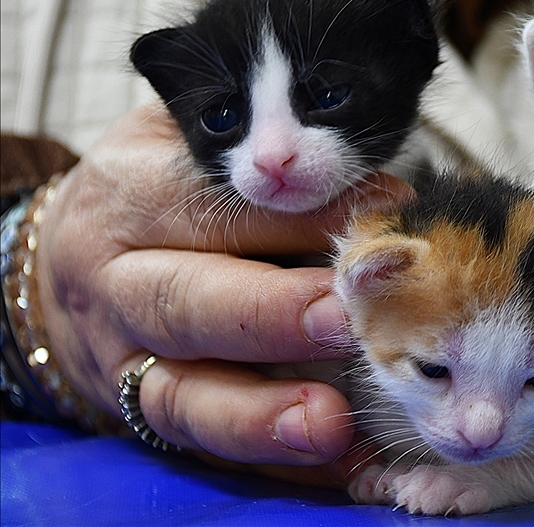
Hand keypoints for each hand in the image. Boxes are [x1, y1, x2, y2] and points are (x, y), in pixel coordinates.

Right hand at [34, 104, 410, 483]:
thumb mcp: (188, 145)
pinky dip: (272, 462)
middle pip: (188, 302)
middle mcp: (116, 281)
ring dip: (260, 414)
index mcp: (131, 195)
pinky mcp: (141, 415)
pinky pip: (205, 447)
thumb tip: (380, 191)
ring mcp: (122, 359)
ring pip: (183, 393)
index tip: (384, 212)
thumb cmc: (157, 191)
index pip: (211, 201)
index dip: (298, 211)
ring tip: (331, 423)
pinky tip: (340, 464)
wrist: (71, 260)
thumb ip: (261, 155)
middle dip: (271, 315)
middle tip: (344, 321)